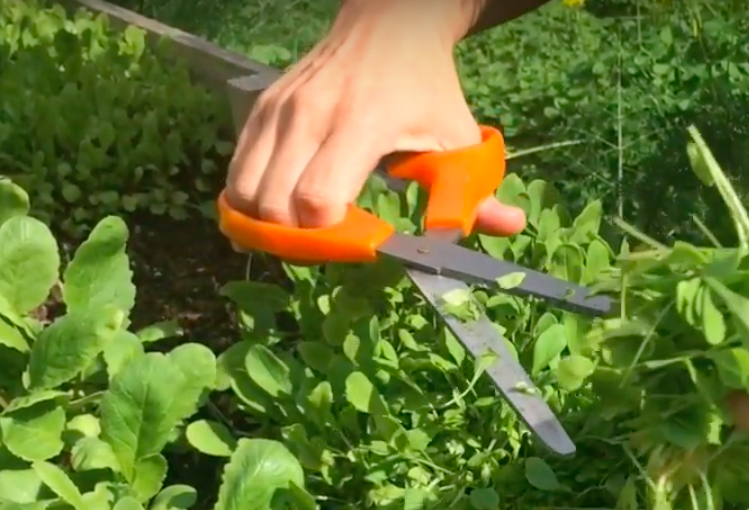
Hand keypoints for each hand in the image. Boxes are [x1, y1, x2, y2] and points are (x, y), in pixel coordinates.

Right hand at [224, 6, 524, 233]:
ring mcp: (278, 110)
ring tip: (303, 233)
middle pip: (273, 204)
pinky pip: (237, 172)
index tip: (362, 245)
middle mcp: (310, 114)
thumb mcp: (459, 136)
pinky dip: (251, 201)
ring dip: (267, 225)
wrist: (389, 25)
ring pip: (244, 192)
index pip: (319, 200)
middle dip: (297, 242)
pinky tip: (283, 208)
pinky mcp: (260, 110)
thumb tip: (511, 226)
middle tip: (331, 245)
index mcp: (361, 123)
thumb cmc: (428, 89)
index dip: (333, 239)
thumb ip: (476, 188)